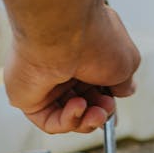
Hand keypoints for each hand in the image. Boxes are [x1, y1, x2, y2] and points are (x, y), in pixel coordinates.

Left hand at [5, 0, 139, 133]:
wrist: (61, 31)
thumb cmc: (94, 39)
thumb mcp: (125, 62)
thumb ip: (125, 82)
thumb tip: (125, 91)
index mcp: (83, 53)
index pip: (94, 86)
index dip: (106, 102)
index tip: (113, 107)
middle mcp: (62, 66)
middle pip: (82, 103)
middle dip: (99, 113)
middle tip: (106, 109)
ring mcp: (43, 82)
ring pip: (67, 116)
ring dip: (86, 121)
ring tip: (96, 113)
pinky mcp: (28, 97)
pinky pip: (49, 121)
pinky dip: (68, 121)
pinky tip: (77, 107)